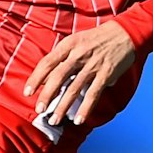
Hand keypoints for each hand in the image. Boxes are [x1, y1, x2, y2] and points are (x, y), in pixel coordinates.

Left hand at [23, 21, 139, 127]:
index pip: (47, 62)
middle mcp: (78, 54)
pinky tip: (78, 120)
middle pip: (58, 76)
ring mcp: (93, 65)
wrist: (125, 32)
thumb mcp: (75, 41)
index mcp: (68, 45)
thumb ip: (61, 58)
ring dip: (63, 106)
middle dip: (47, 95)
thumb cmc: (95, 38)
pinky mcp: (106, 74)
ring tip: (54, 120)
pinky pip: (93, 94)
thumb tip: (45, 79)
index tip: (27, 92)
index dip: (36, 78)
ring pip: (74, 88)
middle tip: (39, 109)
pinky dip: (85, 108)